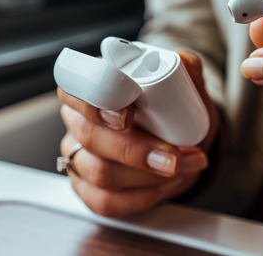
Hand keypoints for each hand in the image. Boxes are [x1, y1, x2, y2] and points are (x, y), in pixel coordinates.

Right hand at [57, 50, 219, 216]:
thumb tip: (185, 61)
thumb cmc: (171, 108)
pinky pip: (106, 202)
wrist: (180, 139)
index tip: (128, 113)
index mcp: (90, 86)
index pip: (75, 86)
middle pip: (90, 136)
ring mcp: (78, 157)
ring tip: (182, 167)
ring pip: (100, 173)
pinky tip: (164, 185)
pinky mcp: (87, 190)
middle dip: (136, 150)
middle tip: (173, 155)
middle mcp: (77, 121)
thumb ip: (187, 67)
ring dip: (148, 176)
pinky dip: (143, 197)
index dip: (97, 100)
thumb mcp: (184, 85)